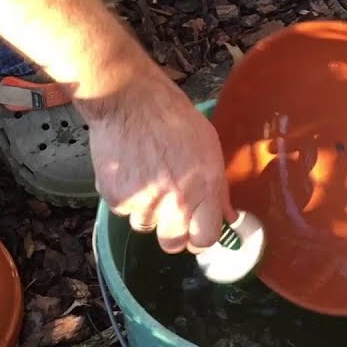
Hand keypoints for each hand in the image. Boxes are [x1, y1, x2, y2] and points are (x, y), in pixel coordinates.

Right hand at [80, 71, 235, 253]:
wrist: (130, 101)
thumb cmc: (174, 119)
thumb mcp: (209, 148)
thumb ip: (218, 188)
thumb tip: (229, 216)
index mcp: (204, 190)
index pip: (205, 240)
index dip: (199, 238)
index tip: (196, 231)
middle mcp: (175, 202)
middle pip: (172, 245)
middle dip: (172, 233)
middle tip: (169, 210)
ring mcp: (144, 202)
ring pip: (145, 226)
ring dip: (146, 210)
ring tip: (147, 176)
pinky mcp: (117, 198)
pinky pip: (122, 210)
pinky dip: (124, 195)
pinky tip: (129, 169)